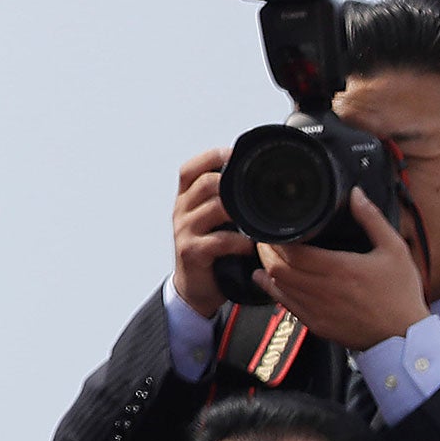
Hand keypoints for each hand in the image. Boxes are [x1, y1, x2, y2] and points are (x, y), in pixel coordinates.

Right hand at [172, 148, 248, 317]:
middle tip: (252, 189)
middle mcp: (182, 211)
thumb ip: (225, 200)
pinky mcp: (192, 252)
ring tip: (254, 218)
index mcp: (187, 200)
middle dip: (229, 181)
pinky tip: (249, 245)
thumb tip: (256, 180)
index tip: (234, 153)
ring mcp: (185, 231)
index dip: (211, 156)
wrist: (194, 287)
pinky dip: (238, 241)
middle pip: (203, 183)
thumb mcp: (211, 220)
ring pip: (212, 208)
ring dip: (238, 210)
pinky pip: (218, 241)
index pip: (190, 169)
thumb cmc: (209, 251)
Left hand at [254, 188, 430, 350]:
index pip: (293, 252)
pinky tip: (270, 281)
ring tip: (265, 255)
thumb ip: (372, 220)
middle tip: (264, 239)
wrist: (405, 338)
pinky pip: (286, 305)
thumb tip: (355, 194)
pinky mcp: (316, 325)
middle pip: (279, 268)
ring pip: (278, 287)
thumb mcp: (394, 250)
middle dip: (266, 251)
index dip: (276, 239)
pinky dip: (274, 290)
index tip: (273, 229)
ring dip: (267, 269)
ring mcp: (317, 309)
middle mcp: (324, 289)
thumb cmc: (401, 294)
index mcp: (340, 268)